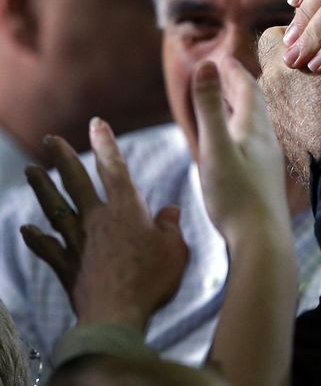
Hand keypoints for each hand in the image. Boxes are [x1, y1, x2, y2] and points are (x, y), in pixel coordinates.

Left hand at [21, 119, 187, 331]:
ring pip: (55, 208)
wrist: (117, 315)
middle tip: (51, 139)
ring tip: (29, 170)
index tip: (97, 123)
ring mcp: (78, 242)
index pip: (115, 169)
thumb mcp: (175, 250)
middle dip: (64, 158)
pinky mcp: (67, 266)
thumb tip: (170, 211)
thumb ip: (171, 227)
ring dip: (42, 188)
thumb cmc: (151, 280)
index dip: (106, 144)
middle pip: (76, 182)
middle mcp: (97, 220)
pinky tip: (26, 231)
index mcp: (126, 211)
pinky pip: (48, 248)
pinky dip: (37, 239)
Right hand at [191, 58, 289, 244]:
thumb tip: (208, 64)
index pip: (247, 89)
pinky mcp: (264, 180)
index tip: (223, 58)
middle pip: (254, 105)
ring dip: (242, 109)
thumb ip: (209, 106)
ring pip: (256, 126)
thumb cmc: (236, 196)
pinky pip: (254, 145)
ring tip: (230, 103)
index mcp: (254, 129)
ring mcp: (268, 161)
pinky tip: (238, 146)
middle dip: (239, 86)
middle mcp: (266, 141)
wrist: (263, 241)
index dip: (234, 71)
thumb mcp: (215, 147)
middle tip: (226, 73)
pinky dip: (242, 132)